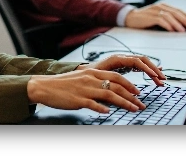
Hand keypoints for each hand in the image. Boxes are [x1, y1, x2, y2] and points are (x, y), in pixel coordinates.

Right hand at [27, 67, 146, 113]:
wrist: (44, 86)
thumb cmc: (62, 84)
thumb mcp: (80, 79)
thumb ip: (95, 83)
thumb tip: (109, 92)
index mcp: (92, 72)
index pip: (116, 77)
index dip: (129, 85)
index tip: (138, 93)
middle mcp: (90, 79)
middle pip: (116, 86)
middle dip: (132, 96)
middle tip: (141, 104)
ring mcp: (84, 89)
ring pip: (109, 95)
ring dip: (124, 103)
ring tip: (133, 109)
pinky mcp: (77, 99)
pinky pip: (93, 104)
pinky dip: (102, 108)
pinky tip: (109, 112)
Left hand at [79, 54, 166, 85]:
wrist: (84, 71)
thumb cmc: (91, 74)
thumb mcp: (100, 76)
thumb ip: (111, 79)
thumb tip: (123, 86)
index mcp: (117, 59)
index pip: (136, 61)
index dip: (146, 68)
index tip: (155, 76)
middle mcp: (122, 57)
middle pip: (143, 60)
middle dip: (154, 69)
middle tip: (162, 79)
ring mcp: (125, 60)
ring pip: (143, 63)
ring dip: (153, 70)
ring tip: (162, 80)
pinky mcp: (126, 65)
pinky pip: (140, 65)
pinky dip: (149, 70)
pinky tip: (157, 74)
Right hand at [125, 3, 185, 31]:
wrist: (129, 17)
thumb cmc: (144, 19)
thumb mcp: (157, 17)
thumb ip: (166, 19)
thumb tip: (180, 26)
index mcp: (162, 6)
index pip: (177, 10)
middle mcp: (159, 7)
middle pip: (175, 12)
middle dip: (184, 19)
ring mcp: (153, 11)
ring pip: (169, 16)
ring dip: (177, 23)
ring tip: (182, 30)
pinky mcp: (149, 16)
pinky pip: (160, 20)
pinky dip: (167, 25)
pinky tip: (171, 29)